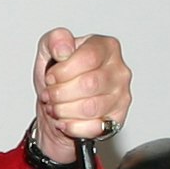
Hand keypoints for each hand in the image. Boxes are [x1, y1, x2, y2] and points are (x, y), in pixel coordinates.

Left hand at [29, 28, 132, 164]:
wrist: (57, 107)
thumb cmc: (58, 78)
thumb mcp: (47, 51)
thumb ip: (55, 40)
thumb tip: (64, 48)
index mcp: (106, 47)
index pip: (89, 57)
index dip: (64, 71)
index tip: (51, 77)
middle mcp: (119, 70)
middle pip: (89, 84)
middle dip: (60, 93)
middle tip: (49, 95)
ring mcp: (121, 96)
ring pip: (90, 108)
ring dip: (63, 111)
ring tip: (55, 107)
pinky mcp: (117, 119)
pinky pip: (94, 127)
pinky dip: (72, 126)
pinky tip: (65, 120)